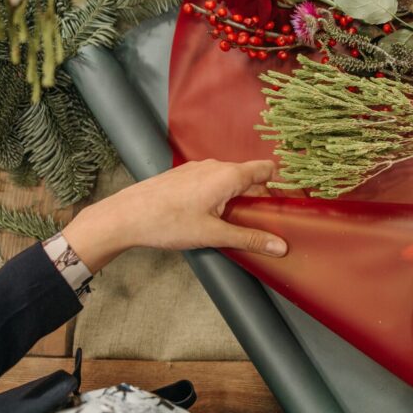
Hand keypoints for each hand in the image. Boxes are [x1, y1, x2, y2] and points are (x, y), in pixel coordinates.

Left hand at [63, 159, 287, 272]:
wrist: (124, 216)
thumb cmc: (167, 223)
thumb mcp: (214, 235)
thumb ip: (250, 238)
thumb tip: (280, 246)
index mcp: (228, 175)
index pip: (267, 169)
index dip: (281, 183)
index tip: (288, 202)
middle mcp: (215, 166)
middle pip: (250, 176)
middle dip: (260, 196)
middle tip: (265, 221)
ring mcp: (198, 169)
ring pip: (230, 179)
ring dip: (238, 197)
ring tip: (237, 223)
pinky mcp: (184, 176)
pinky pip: (213, 181)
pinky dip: (221, 195)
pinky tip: (212, 217)